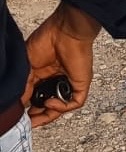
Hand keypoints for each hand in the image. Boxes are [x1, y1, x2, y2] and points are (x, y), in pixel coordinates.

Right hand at [21, 3, 100, 127]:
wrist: (66, 30)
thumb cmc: (47, 40)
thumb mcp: (27, 68)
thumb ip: (25, 86)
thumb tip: (20, 104)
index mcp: (43, 75)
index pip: (36, 97)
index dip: (27, 108)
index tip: (18, 116)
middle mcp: (57, 80)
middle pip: (48, 105)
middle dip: (36, 116)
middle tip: (25, 121)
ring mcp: (70, 82)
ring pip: (61, 107)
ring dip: (47, 115)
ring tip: (34, 117)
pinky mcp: (82, 83)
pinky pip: (75, 102)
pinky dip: (62, 107)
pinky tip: (49, 102)